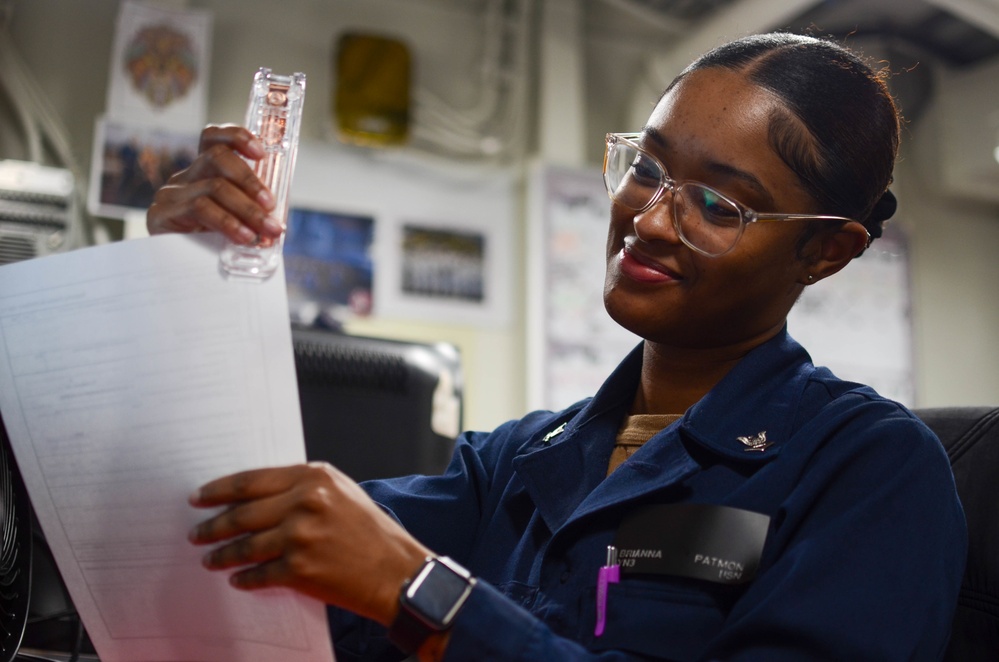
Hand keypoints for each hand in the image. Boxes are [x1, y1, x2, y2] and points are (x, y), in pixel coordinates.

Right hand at [147, 124, 282, 245]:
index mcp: (203, 174)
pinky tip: (244, 237)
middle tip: (271, 206)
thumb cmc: (211, 249)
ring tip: (267, 230)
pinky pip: (200, 208)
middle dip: (250, 180)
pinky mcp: (161, 214)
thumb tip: (279, 220)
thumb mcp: (235, 225)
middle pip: (216, 157)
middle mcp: (185, 178)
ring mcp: (172, 194)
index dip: (237, 137)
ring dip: (247, 209)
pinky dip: (229, 222)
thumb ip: (251, 214)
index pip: (212, 139)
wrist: (178, 278)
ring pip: (214, 186)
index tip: (262, 153)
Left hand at [188, 462, 430, 625]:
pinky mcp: (300, 569)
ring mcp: (300, 536)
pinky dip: (245, 579)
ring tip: (210, 559)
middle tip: (196, 532)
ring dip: (222, 554)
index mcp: (314, 477)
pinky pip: (259, 574)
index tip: (199, 497)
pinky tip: (238, 579)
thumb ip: (302, 488)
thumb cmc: (371, 532)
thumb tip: (256, 496)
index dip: (218, 490)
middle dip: (213, 525)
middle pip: (242, 513)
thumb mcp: (341, 493)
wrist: (397, 571)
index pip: (251, 480)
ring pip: (245, 546)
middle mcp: (305, 502)